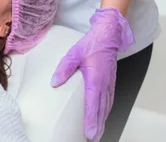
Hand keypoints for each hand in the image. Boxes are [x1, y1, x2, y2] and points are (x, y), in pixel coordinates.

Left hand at [50, 8, 134, 141]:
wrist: (108, 35)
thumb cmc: (91, 44)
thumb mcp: (73, 53)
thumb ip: (64, 68)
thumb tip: (54, 82)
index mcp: (96, 79)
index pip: (93, 104)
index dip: (91, 120)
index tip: (89, 133)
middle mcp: (105, 84)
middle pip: (101, 110)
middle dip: (97, 126)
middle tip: (92, 139)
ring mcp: (110, 84)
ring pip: (107, 107)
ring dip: (102, 121)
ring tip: (97, 133)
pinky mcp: (111, 82)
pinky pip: (109, 100)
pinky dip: (105, 111)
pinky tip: (102, 116)